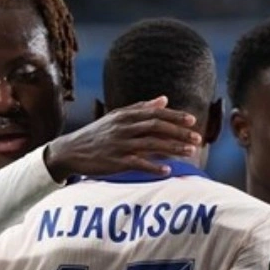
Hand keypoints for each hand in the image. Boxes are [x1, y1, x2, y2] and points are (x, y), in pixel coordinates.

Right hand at [43, 96, 200, 180]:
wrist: (71, 151)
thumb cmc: (97, 134)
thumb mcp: (117, 117)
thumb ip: (141, 108)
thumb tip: (164, 99)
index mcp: (125, 115)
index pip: (155, 113)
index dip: (175, 117)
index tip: (192, 121)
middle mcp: (123, 128)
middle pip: (156, 127)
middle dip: (179, 132)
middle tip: (197, 138)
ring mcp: (119, 145)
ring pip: (151, 145)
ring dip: (173, 148)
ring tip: (190, 152)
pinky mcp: (115, 162)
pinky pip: (138, 164)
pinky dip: (153, 166)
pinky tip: (167, 170)